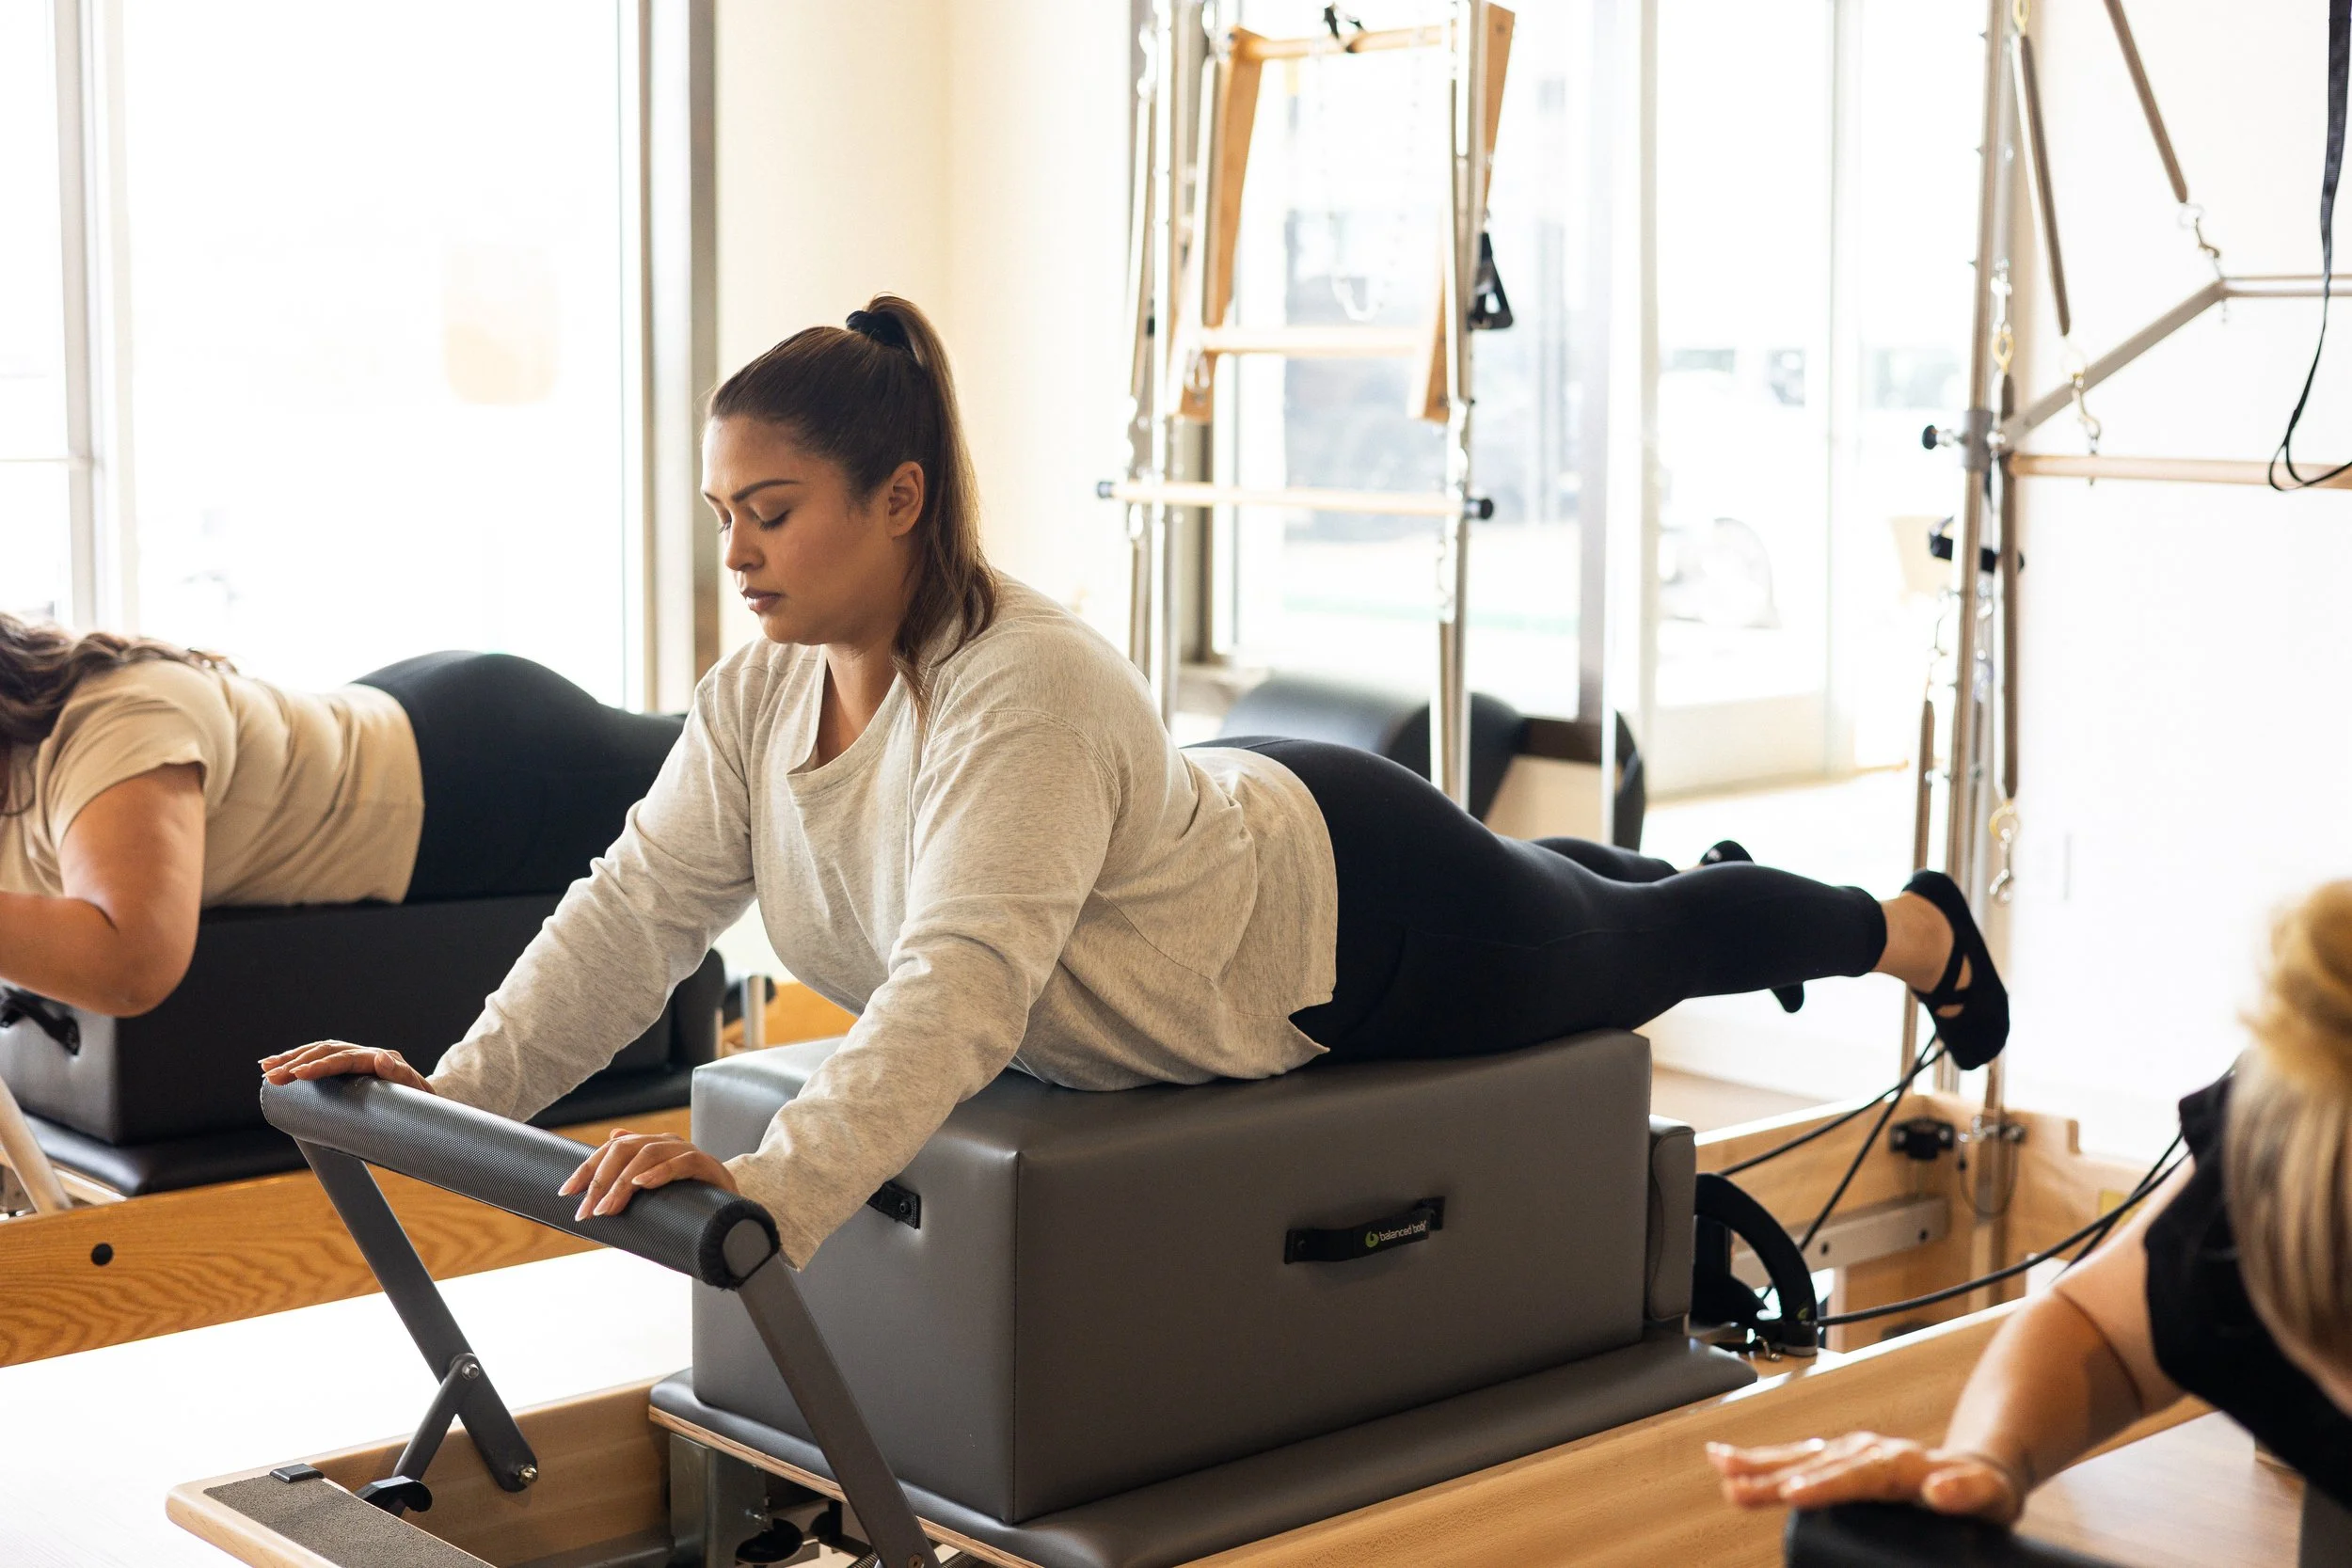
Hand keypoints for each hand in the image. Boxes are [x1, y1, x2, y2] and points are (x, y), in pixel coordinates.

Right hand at [260, 1040, 432, 1093]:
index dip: (322, 1065)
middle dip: (297, 1063)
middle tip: (274, 1077)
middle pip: (327, 1052)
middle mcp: (367, 1054)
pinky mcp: (349, 1065)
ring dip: (291, 1059)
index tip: (299, 1075)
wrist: (426, 1100)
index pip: (345, 1059)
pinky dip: (297, 1059)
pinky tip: (275, 1064)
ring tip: (266, 1069)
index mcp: (381, 1060)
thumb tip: (382, 1057)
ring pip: (319, 1051)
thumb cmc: (421, 1101)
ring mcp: (357, 1057)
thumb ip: (401, 1075)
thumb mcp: (417, 1091)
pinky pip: (320, 1057)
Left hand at [558, 1129, 737, 1221]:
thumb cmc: (687, 1203)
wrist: (732, 1211)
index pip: (611, 1151)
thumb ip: (631, 1176)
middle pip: (625, 1149)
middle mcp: (666, 1143)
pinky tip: (642, 1185)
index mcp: (650, 1147)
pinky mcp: (707, 1165)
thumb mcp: (653, 1193)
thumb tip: (609, 1141)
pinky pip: (681, 1163)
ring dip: (622, 1183)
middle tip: (585, 1211)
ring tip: (607, 1208)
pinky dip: (659, 1173)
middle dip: (599, 1180)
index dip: (586, 1170)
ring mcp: (687, 1152)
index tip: (565, 1193)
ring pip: (647, 1155)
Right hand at [1707, 1433, 2023, 1522]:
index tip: (1794, 1495)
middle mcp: (1871, 1452)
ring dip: (1758, 1463)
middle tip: (1737, 1488)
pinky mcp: (1843, 1459)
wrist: (1983, 1474)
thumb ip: (1967, 1492)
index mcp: (1902, 1465)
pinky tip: (1733, 1462)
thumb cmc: (1986, 1495)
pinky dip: (1764, 1459)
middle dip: (1774, 1475)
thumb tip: (1939, 1492)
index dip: (1825, 1485)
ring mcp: (1853, 1452)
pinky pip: (1798, 1457)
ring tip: (1719, 1467)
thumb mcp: (1990, 1497)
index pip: (1857, 1475)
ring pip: (1800, 1456)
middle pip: (1817, 1463)